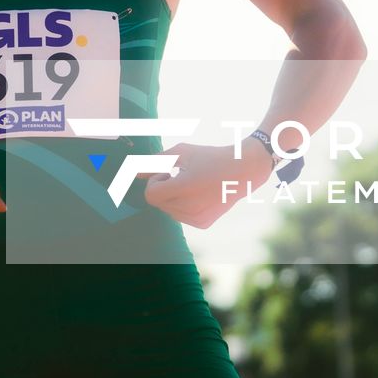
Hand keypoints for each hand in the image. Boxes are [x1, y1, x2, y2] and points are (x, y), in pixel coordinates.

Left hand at [144, 141, 271, 228]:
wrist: (243, 170)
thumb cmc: (209, 157)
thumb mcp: (181, 153)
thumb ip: (154, 162)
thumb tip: (134, 173)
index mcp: (184, 188)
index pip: (150, 195)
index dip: (155, 182)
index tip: (167, 172)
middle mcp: (190, 207)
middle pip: (158, 203)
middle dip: (163, 188)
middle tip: (180, 175)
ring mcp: (197, 218)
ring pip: (169, 210)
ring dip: (173, 197)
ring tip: (192, 184)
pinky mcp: (203, 224)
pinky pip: (182, 216)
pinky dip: (184, 205)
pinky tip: (200, 194)